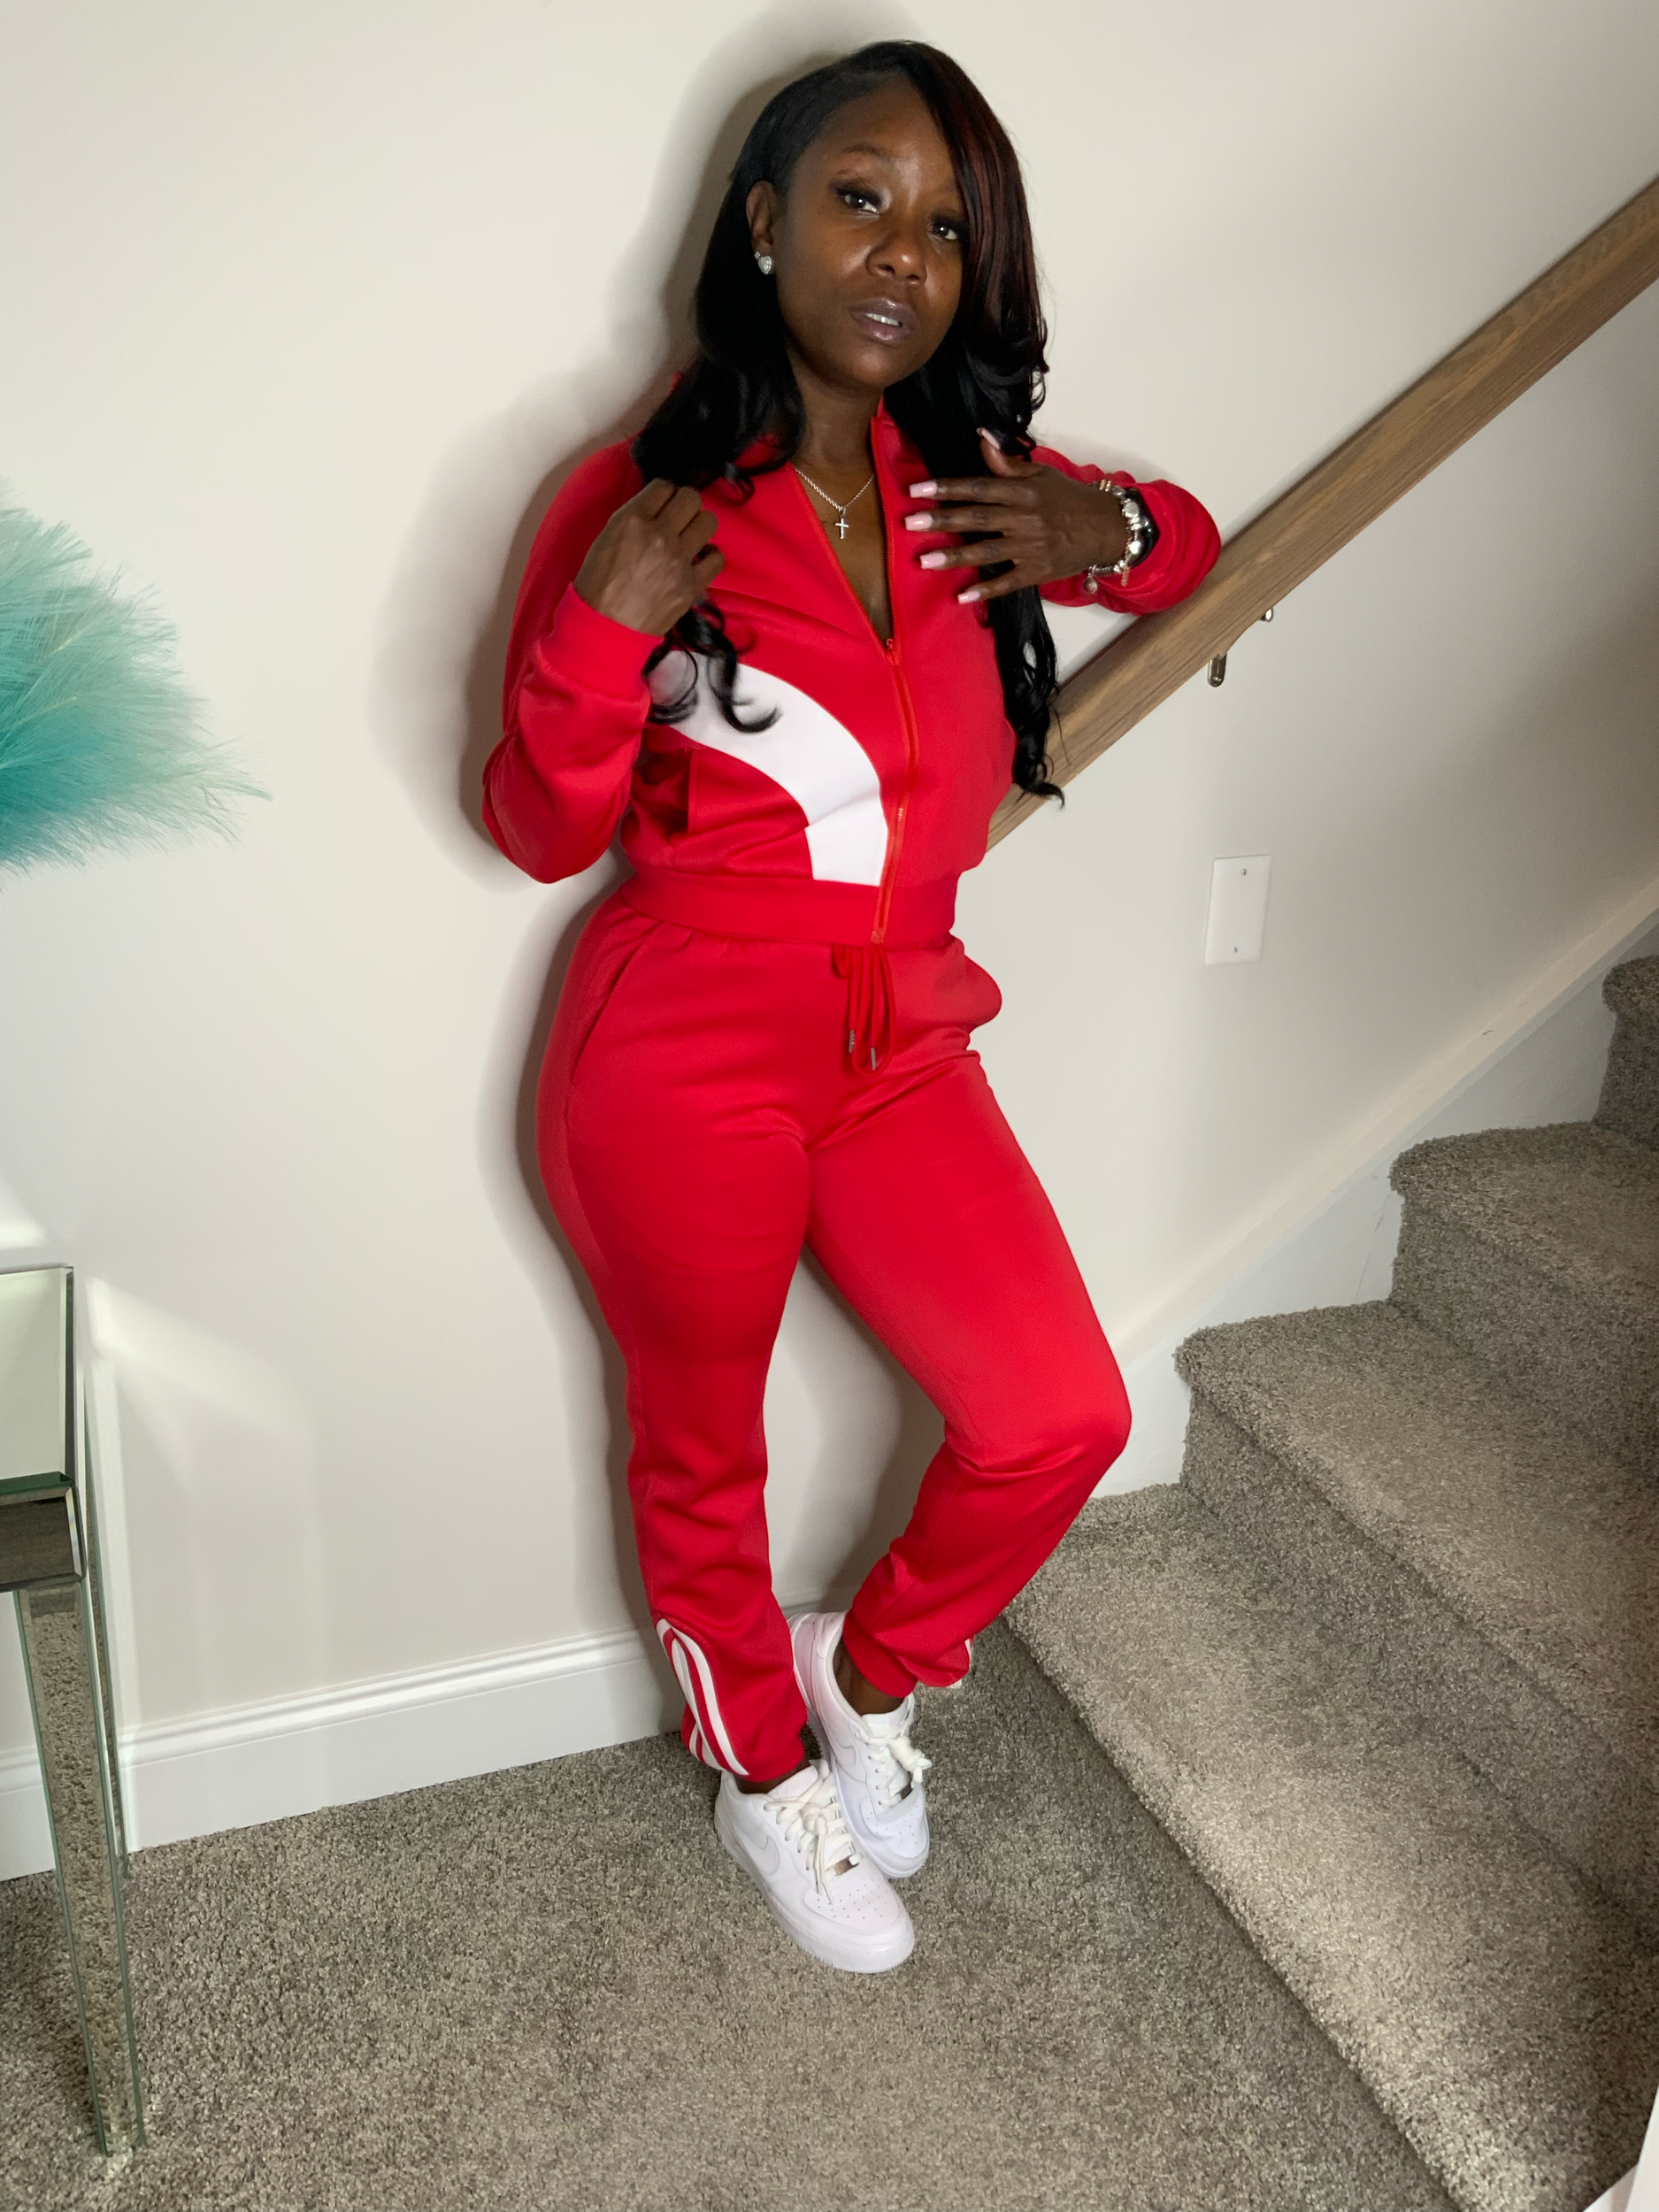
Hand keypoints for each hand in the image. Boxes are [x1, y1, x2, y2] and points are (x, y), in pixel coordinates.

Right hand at [574, 478, 722, 634]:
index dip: (665, 494)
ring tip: (689, 539)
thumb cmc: (597, 583)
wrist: (606, 627)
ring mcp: (679, 559)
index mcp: (632, 519)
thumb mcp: (607, 538)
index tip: (663, 506)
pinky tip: (698, 562)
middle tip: (678, 520)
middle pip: (691, 498)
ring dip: (700, 527)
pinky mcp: (692, 584)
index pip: (664, 486)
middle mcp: (659, 533)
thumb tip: (658, 509)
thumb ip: (634, 518)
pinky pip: (717, 558)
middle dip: (685, 505)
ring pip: (708, 521)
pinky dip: (710, 557)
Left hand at [903, 428, 1129, 602]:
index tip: (917, 490)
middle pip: (977, 519)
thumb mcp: (1041, 474)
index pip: (979, 487)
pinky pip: (1008, 582)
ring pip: (987, 551)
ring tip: (924, 561)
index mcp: (1023, 492)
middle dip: (942, 521)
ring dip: (954, 557)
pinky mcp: (1037, 571)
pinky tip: (961, 596)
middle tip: (909, 524)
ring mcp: (1030, 547)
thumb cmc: (1070, 498)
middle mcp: (1024, 519)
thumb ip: (1007, 463)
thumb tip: (981, 436)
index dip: (947, 488)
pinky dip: (986, 590)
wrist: (1107, 528)